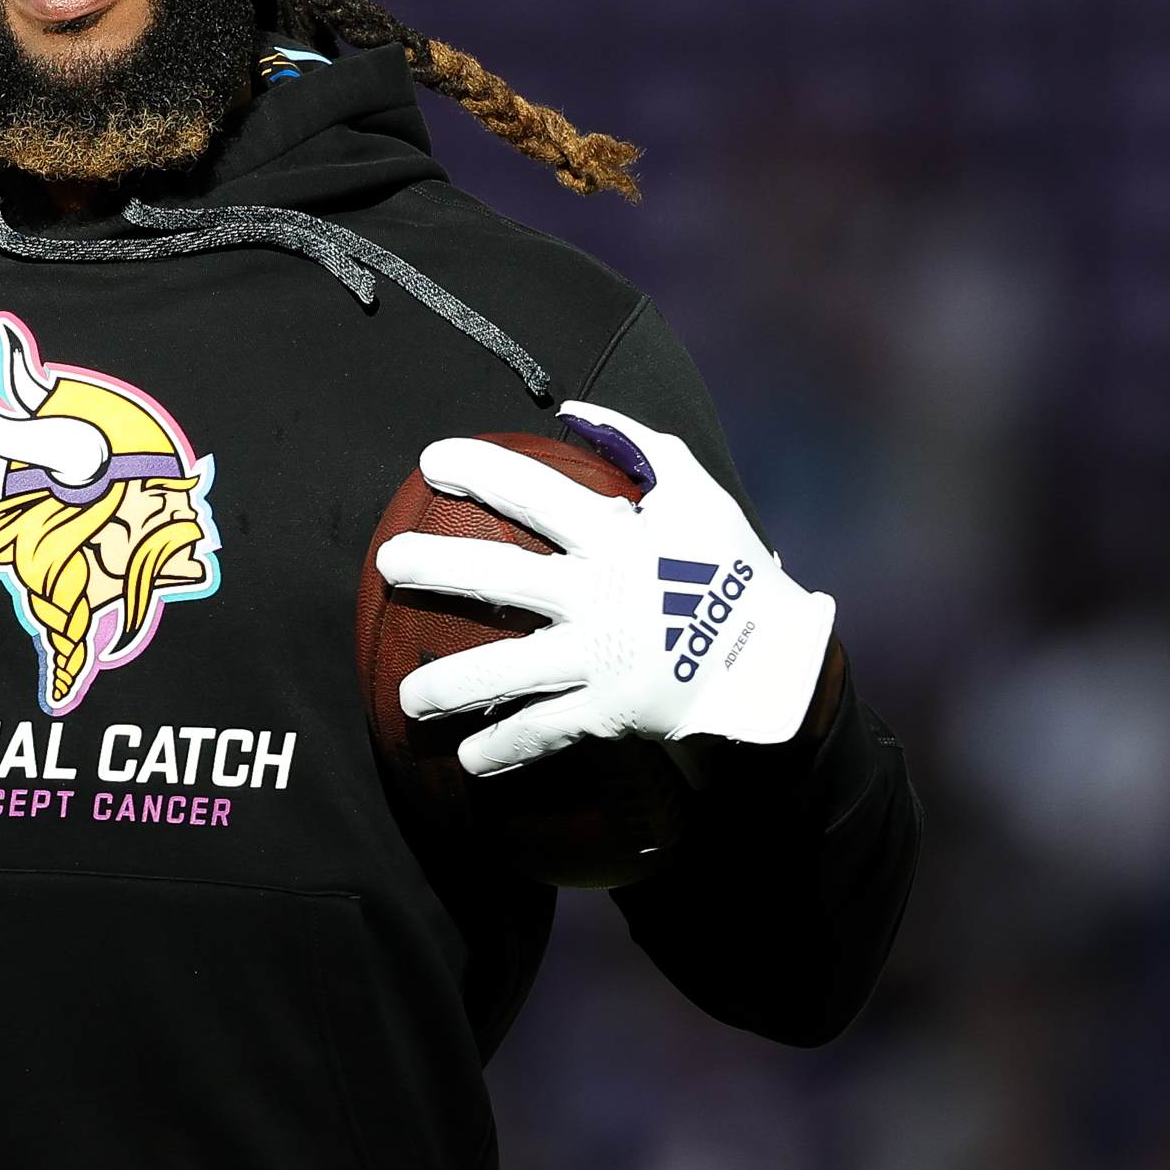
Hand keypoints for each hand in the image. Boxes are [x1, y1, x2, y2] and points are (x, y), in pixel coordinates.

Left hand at [375, 401, 835, 774]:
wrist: (781, 663)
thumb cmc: (730, 571)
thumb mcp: (697, 496)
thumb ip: (641, 446)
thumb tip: (577, 409)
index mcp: (617, 538)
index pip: (533, 494)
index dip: (479, 469)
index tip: (430, 460)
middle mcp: (599, 595)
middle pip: (499, 576)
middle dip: (436, 567)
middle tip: (387, 564)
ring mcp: (601, 657)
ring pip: (507, 671)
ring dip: (450, 686)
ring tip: (407, 698)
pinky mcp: (610, 710)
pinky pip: (545, 732)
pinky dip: (505, 749)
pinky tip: (467, 760)